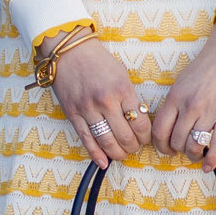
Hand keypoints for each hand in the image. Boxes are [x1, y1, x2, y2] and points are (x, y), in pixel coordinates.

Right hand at [49, 36, 151, 168]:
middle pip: (125, 137)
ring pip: (106, 142)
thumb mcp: (122, 75)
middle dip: (133, 146)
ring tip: (122, 153)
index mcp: (122, 90)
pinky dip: (96, 154)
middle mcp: (105, 102)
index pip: (140, 123)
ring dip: (117, 153)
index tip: (145, 137)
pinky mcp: (73, 114)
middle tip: (134, 146)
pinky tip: (104, 162)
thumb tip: (139, 121)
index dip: (146, 136)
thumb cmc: (99, 62)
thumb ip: (130, 98)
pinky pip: (86, 140)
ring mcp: (87, 109)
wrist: (70, 52)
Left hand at [150, 21, 215, 169]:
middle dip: (178, 151)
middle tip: (184, 150)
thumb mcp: (183, 81)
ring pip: (194, 146)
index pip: (159, 130)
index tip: (166, 149)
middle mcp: (190, 106)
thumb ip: (176, 103)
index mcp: (175, 96)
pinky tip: (208, 166)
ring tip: (197, 154)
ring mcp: (209, 111)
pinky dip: (211, 160)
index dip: (161, 146)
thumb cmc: (208, 65)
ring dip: (193, 155)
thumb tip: (171, 127)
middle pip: (176, 141)